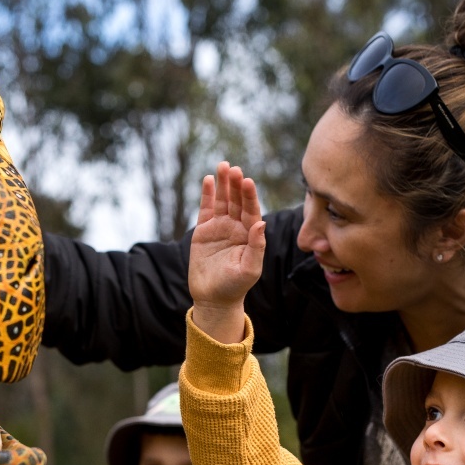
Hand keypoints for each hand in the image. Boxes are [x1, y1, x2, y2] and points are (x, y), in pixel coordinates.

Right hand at [188, 161, 264, 342]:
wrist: (213, 298)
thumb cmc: (235, 286)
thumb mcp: (250, 269)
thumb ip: (257, 246)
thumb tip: (261, 222)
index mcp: (250, 234)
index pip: (251, 210)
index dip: (249, 195)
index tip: (247, 181)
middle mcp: (236, 227)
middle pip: (237, 201)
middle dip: (236, 184)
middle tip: (233, 168)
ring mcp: (220, 227)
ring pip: (222, 200)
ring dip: (223, 184)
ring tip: (222, 166)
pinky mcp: (203, 231)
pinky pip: (206, 209)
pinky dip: (207, 194)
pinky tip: (208, 179)